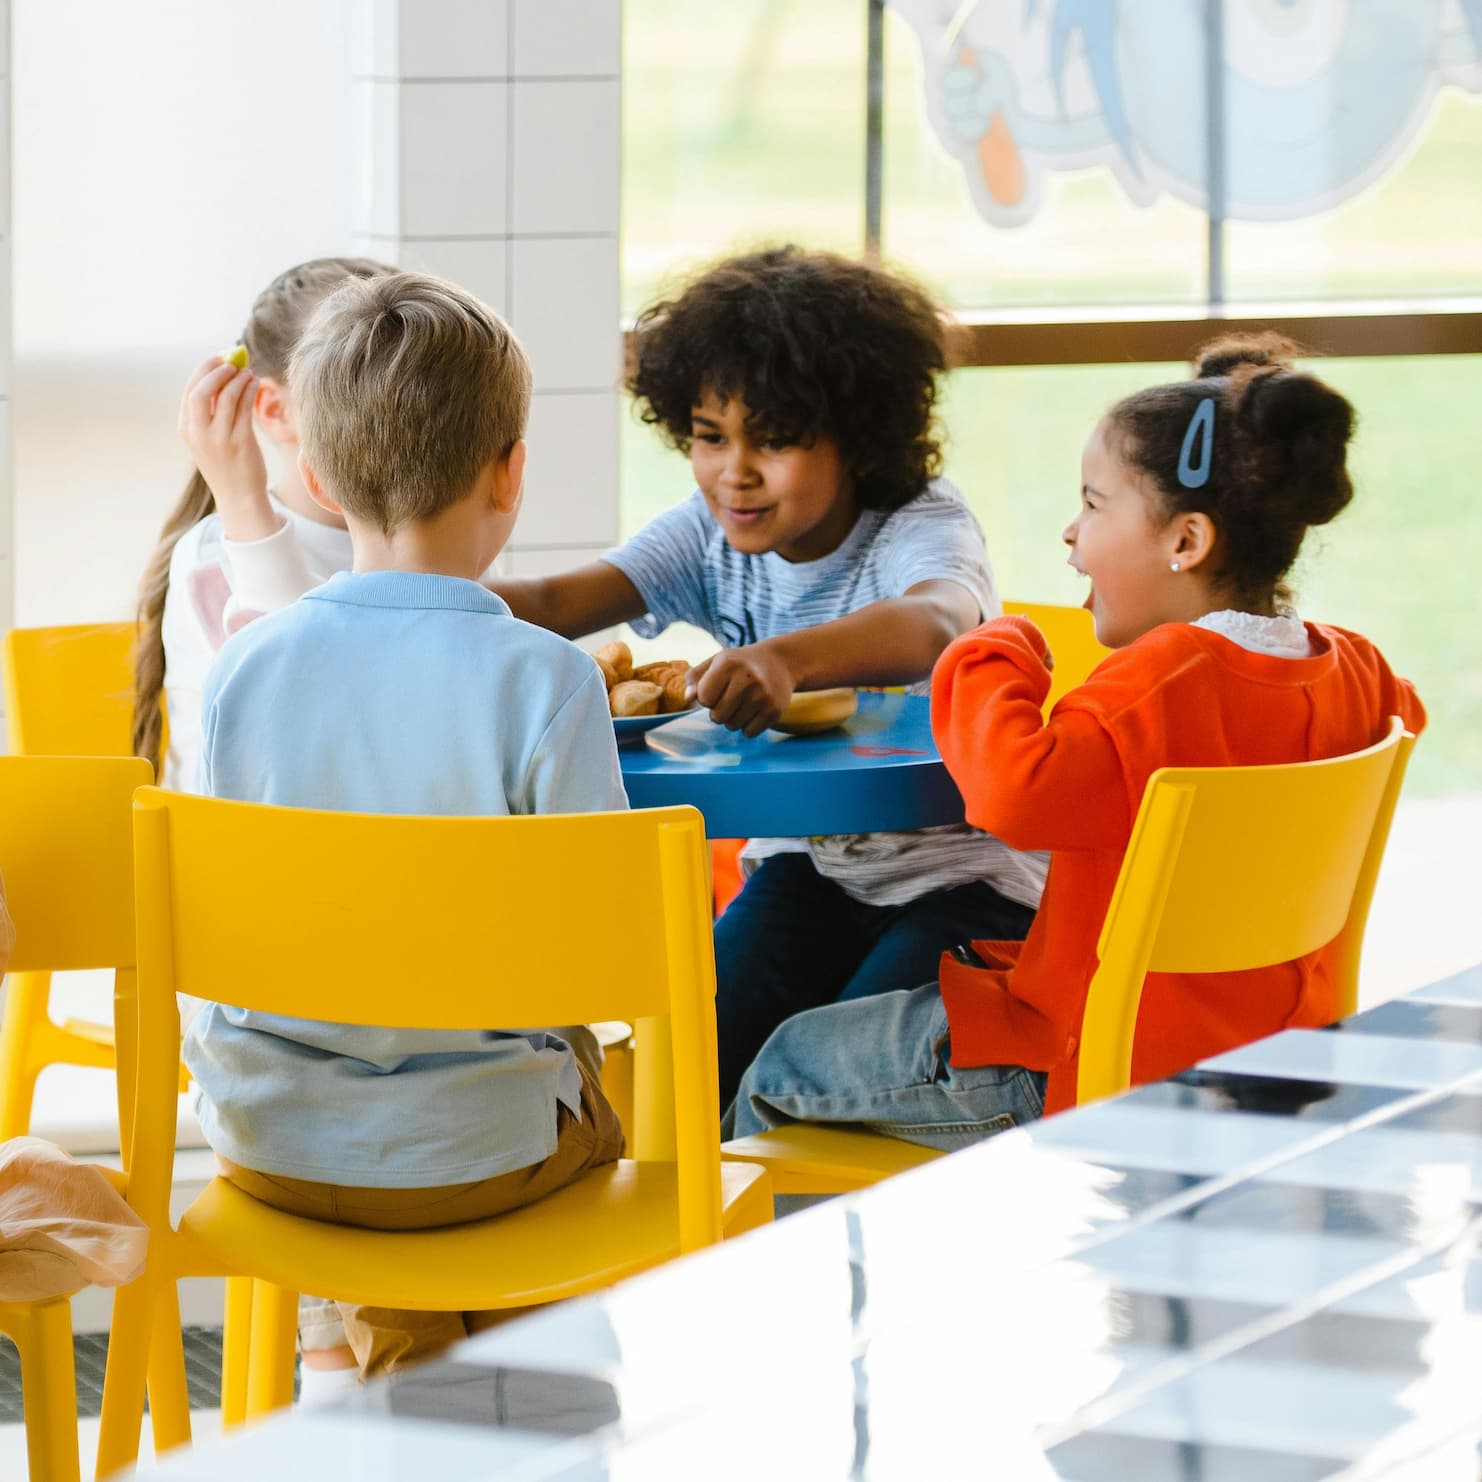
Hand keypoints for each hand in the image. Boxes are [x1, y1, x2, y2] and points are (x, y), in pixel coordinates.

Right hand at [179, 356, 275, 541]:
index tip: (217, 358)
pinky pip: (244, 408)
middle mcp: (199, 433)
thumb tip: (221, 376)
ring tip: (247, 373)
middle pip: (201, 391)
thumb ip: (209, 413)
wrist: (239, 497)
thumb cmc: (226, 465)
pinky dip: (249, 390)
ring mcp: (219, 439)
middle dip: (215, 370)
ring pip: (226, 396)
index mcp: (187, 430)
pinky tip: (254, 384)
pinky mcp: (240, 443)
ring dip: (238, 378)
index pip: (189, 391)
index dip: (203, 370)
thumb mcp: (207, 439)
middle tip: (231, 361)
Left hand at [687, 642, 796, 737]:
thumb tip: (687, 698)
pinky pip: (749, 733)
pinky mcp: (774, 710)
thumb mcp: (716, 661)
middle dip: (719, 711)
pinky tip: (755, 710)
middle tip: (730, 698)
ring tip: (743, 703)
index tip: (716, 688)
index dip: (706, 697)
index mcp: (729, 664)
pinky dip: (748, 726)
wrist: (780, 662)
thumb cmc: (740, 663)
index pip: (704, 698)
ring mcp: (763, 696)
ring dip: (733, 719)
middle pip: (717, 716)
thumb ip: (695, 678)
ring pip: (732, 726)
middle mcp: (747, 679)